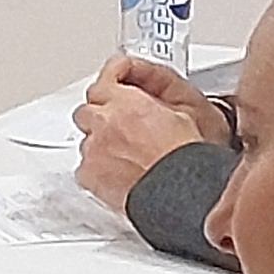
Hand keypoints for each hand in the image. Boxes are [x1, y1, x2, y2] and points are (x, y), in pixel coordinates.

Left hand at [73, 57, 224, 210]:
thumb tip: (151, 93)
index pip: (104, 81)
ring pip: (86, 138)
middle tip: (121, 121)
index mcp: (126, 104)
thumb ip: (159, 95)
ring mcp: (93, 151)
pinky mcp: (89, 176)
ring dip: (101, 140)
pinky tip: (118, 170)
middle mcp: (103, 125)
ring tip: (126, 151)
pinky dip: (97, 166)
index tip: (116, 79)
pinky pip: (85, 166)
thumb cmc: (188, 157)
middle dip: (102, 112)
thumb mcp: (186, 111)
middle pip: (88, 109)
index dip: (112, 79)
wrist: (181, 194)